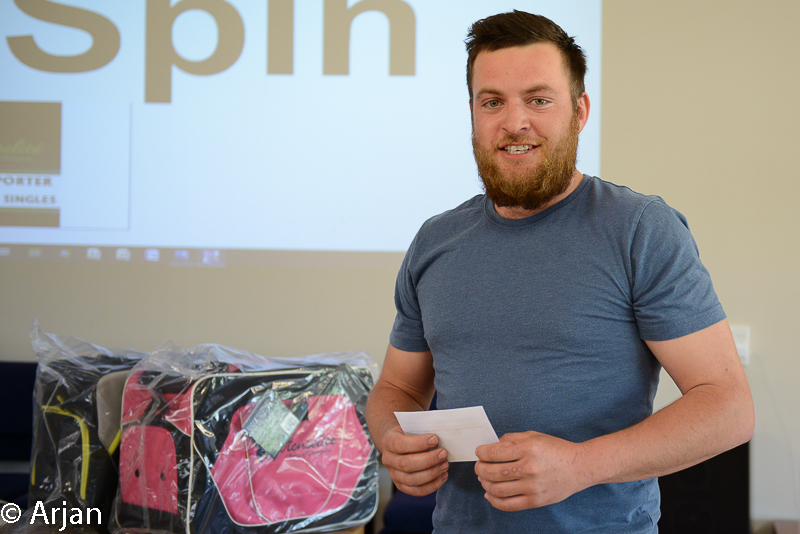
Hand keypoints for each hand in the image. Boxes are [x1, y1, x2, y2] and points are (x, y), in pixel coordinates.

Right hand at [379, 425, 448, 495]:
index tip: (435, 439)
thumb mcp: (411, 427)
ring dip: (432, 473)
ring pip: (412, 480)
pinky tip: (443, 476)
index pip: (401, 444)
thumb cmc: (408, 434)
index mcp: (388, 442)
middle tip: (443, 453)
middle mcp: (388, 460)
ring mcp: (393, 475)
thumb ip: (422, 429)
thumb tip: (443, 434)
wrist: (397, 444)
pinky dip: (432, 486)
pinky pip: (417, 491)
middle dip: (428, 460)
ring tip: (445, 465)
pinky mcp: (401, 486)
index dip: (419, 443)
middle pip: (406, 464)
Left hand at [474, 431, 590, 510]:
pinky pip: (508, 505)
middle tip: (480, 466)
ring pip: (496, 489)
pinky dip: (494, 500)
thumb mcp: (534, 436)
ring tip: (484, 479)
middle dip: (480, 468)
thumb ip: (511, 438)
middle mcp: (529, 468)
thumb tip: (491, 446)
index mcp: (528, 449)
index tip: (479, 452)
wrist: (580, 467)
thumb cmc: (556, 449)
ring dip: (484, 484)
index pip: (493, 453)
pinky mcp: (535, 501)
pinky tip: (490, 494)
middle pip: (491, 472)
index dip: (481, 453)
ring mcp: (532, 487)